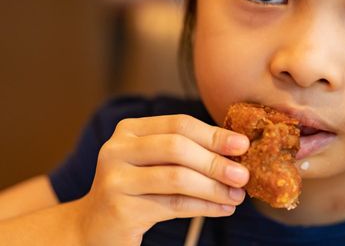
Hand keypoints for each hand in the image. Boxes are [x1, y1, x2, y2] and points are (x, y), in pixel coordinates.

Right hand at [75, 115, 249, 245]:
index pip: (179, 124)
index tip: (242, 145)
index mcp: (129, 130)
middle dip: (216, 161)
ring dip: (214, 187)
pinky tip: (222, 209)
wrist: (94, 228)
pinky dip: (204, 207)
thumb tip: (235, 151)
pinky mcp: (120, 208)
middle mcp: (117, 149)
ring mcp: (115, 178)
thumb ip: (186, 152)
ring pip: (177, 177)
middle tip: (243, 175)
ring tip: (237, 196)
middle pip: (178, 147)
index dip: (214, 134)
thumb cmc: (136, 190)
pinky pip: (173, 205)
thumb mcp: (155, 163)